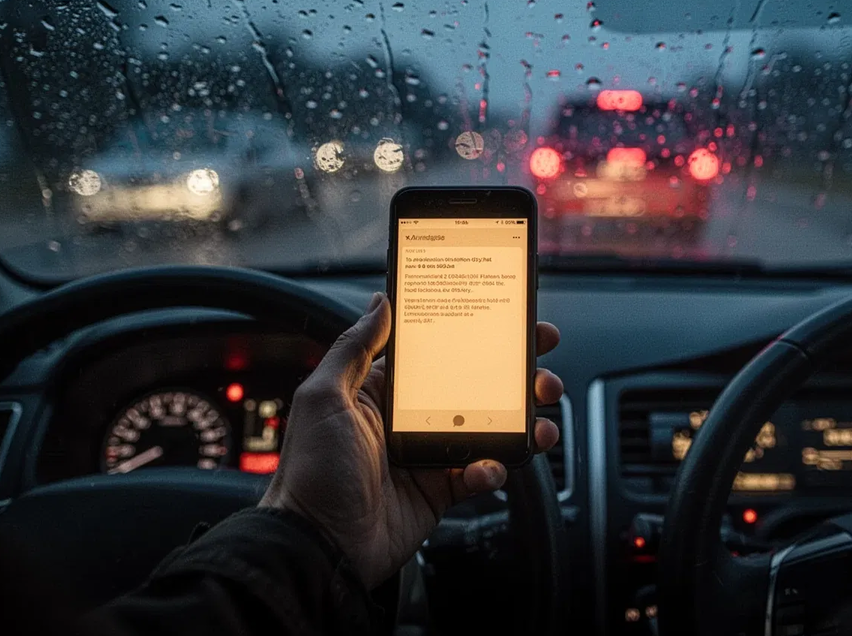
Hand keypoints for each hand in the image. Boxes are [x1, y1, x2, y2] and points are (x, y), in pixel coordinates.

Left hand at [260, 293, 562, 587]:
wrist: (320, 547)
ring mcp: (426, 456)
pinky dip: (492, 469)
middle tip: (540, 373)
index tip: (509, 324)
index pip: (436, 356)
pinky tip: (489, 467)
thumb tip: (380, 303)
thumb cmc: (310, 472)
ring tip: (540, 421)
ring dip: (519, 423)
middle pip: (473, 389)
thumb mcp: (324, 398)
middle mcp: (407, 420)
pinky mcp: (439, 491)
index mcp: (380, 393)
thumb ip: (354, 349)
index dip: (473, 339)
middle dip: (513, 379)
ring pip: (486, 430)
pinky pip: (478, 473)